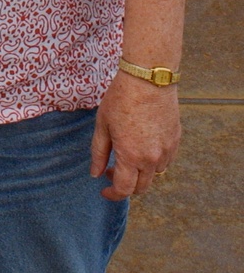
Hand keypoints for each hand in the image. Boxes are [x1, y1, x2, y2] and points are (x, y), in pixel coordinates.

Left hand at [90, 68, 180, 198]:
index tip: (104, 189)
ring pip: (154, 175)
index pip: (124, 189)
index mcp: (131, 156)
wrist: (148, 78)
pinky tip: (143, 144)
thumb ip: (98, 152)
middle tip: (112, 170)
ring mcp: (167, 150)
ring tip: (127, 153)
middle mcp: (152, 158)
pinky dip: (154, 161)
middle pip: (141, 187)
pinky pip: (165, 161)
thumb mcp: (103, 125)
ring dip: (140, 172)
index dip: (112, 194)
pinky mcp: (176, 140)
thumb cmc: (121, 98)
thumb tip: (96, 174)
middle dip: (126, 185)